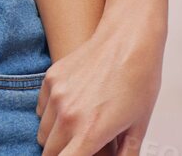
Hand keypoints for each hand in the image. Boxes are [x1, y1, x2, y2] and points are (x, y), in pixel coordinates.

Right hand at [37, 0, 166, 155]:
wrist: (130, 37)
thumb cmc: (140, 78)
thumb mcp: (139, 124)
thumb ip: (126, 153)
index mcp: (90, 132)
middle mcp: (68, 116)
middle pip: (50, 153)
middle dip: (65, 153)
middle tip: (83, 145)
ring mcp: (57, 95)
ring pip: (43, 133)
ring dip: (56, 136)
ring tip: (80, 125)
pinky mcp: (51, 78)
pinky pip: (41, 109)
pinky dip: (51, 113)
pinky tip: (73, 105)